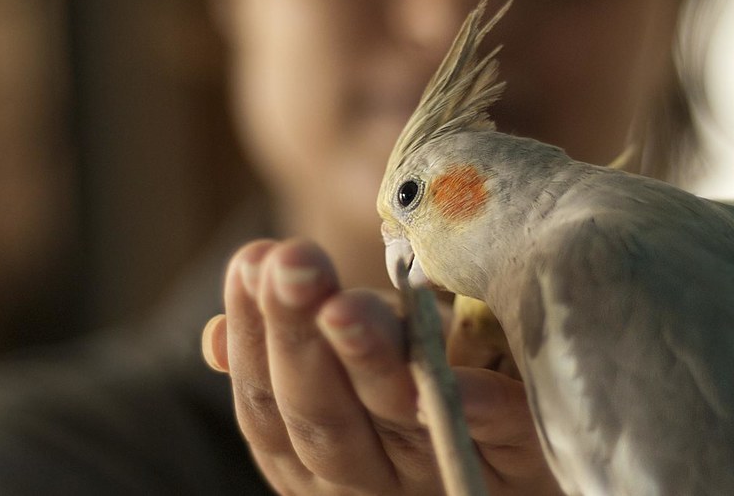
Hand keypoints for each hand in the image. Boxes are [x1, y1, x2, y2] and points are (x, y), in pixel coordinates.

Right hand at [202, 238, 561, 494]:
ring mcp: (445, 475)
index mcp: (323, 457)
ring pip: (399, 427)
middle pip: (321, 419)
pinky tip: (458, 382)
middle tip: (292, 262)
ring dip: (371, 364)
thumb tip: (212, 339)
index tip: (251, 260)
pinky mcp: (522, 465)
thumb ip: (295, 353)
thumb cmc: (423, 393)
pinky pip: (500, 436)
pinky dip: (475, 407)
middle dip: (300, 337)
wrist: (517, 467)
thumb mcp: (353, 371)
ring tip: (345, 306)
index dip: (255, 334)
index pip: (269, 403)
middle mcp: (375, 479)